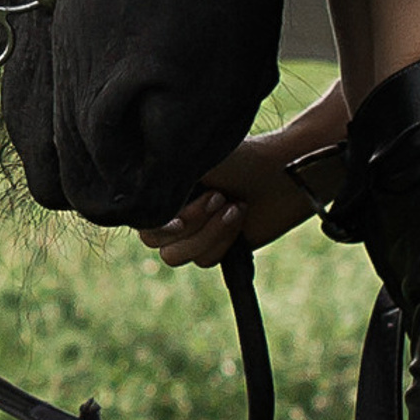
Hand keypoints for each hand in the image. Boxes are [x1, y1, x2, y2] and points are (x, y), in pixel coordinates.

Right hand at [134, 135, 324, 266]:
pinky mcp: (216, 247)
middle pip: (153, 241)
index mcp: (162, 186)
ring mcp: (194, 231)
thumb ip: (160, 179)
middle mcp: (172, 209)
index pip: (137, 215)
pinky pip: (204, 260)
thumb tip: (141, 199)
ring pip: (176, 255)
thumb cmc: (239, 159)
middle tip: (219, 196)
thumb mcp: (194, 160)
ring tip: (233, 206)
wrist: (281, 173)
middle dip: (190, 221)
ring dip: (208, 232)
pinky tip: (241, 214)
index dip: (156, 220)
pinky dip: (224, 239)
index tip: (175, 212)